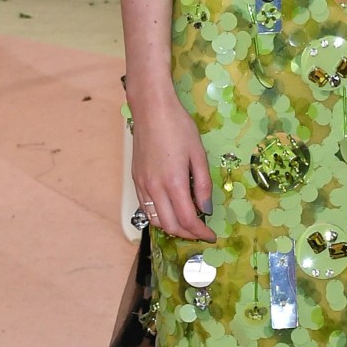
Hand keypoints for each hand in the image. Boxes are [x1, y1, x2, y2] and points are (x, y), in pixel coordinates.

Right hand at [129, 85, 214, 240]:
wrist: (151, 110)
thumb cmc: (178, 127)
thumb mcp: (198, 154)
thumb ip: (203, 185)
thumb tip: (205, 209)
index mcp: (174, 183)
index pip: (187, 220)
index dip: (200, 233)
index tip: (210, 236)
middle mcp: (155, 188)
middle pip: (170, 225)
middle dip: (187, 234)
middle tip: (201, 232)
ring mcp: (143, 185)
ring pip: (155, 220)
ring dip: (172, 227)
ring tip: (187, 224)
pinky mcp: (136, 180)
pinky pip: (146, 208)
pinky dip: (159, 216)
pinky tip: (170, 211)